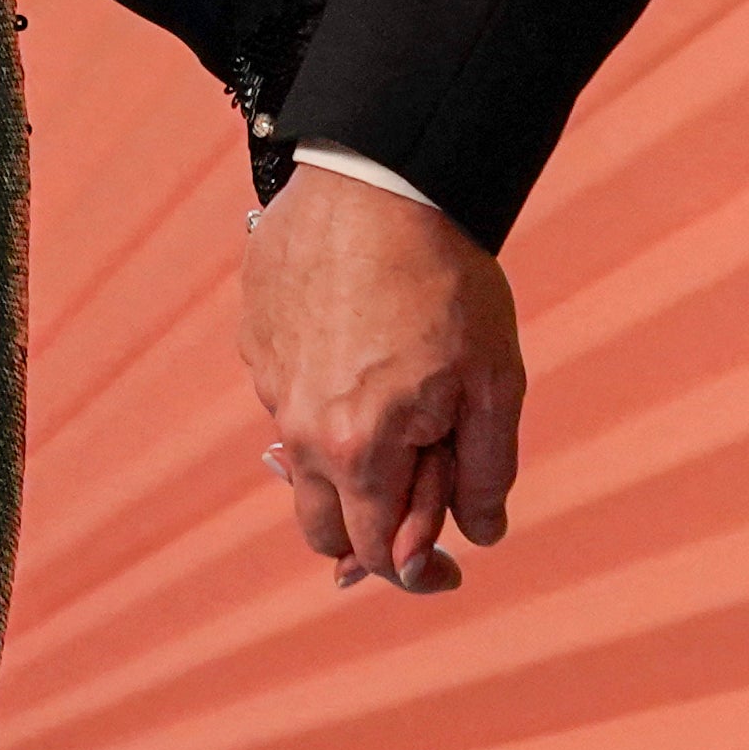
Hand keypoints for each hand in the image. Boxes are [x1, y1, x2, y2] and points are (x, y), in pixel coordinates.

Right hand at [237, 165, 522, 594]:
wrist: (382, 175)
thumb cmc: (447, 278)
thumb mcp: (494, 381)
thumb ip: (485, 472)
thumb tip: (480, 536)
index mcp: (360, 451)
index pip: (375, 553)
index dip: (417, 574)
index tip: (448, 571)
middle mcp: (300, 426)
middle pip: (320, 526)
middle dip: (366, 535)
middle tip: (416, 506)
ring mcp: (269, 378)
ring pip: (301, 457)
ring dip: (344, 459)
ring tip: (399, 405)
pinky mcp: (254, 334)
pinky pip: (284, 390)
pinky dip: (320, 395)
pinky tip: (361, 348)